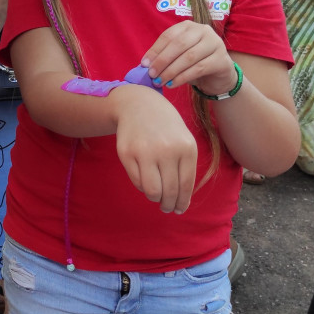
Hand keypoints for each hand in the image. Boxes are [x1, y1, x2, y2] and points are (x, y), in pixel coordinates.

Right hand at [110, 85, 197, 213]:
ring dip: (155, 198)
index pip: (185, 185)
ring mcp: (145, 152)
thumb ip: (184, 166)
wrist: (139, 105)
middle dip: (169, 205)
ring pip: (152, 190)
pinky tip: (146, 182)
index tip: (180, 209)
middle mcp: (166, 150)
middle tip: (167, 208)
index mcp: (186, 148)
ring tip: (156, 197)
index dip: (183, 202)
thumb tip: (181, 200)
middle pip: (170, 191)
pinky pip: (137, 181)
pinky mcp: (127, 153)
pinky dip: (142, 187)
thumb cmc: (165, 126)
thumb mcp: (182, 140)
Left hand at [141, 21, 236, 98]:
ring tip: (160, 81)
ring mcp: (215, 44)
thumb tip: (144, 64)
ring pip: (189, 57)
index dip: (155, 50)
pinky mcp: (221, 60)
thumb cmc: (193, 63)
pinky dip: (182, 77)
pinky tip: (172, 84)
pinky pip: (198, 69)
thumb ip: (164, 56)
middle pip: (179, 44)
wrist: (218, 75)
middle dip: (162, 61)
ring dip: (171, 71)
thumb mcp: (177, 56)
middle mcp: (204, 31)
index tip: (144, 64)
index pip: (169, 35)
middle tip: (152, 75)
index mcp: (189, 26)